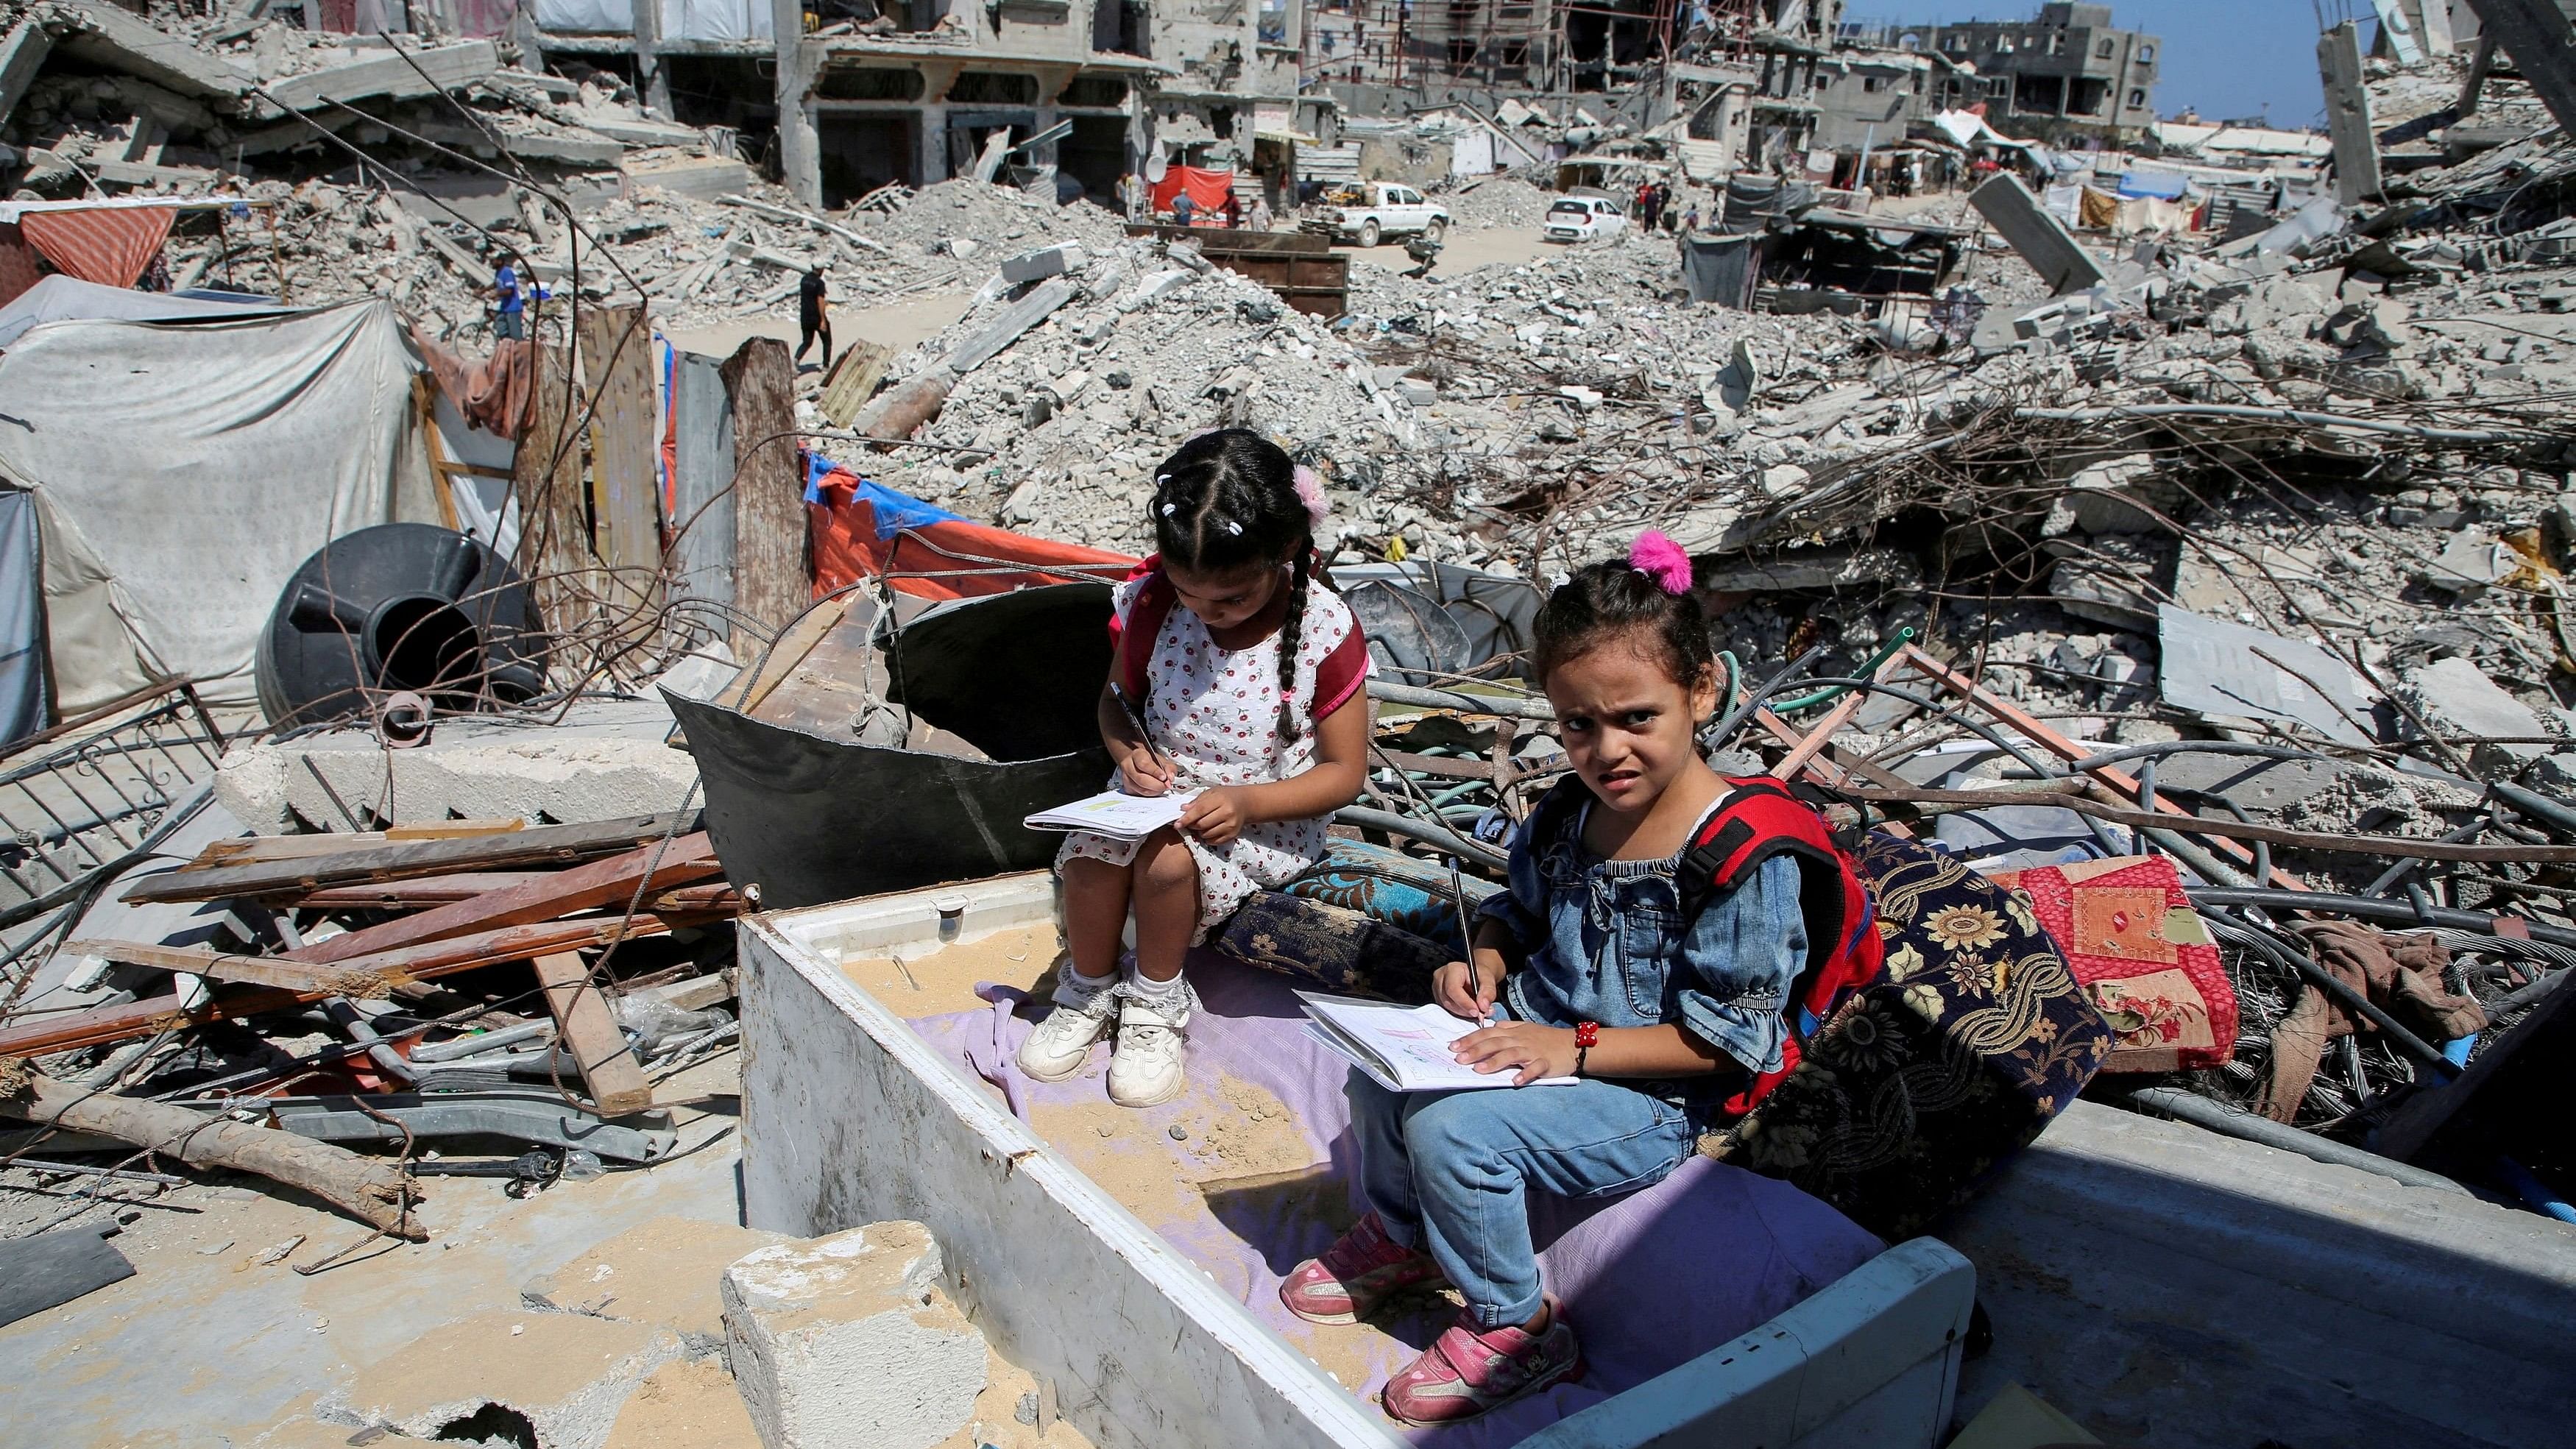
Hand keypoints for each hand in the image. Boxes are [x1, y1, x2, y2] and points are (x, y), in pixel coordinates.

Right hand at [1118, 747, 1172, 796]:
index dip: (1155, 772)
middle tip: (1166, 785)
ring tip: (1162, 786)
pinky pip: (1141, 795)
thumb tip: (1170, 778)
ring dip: (1155, 791)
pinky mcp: (1128, 789)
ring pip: (1141, 790)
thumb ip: (1169, 767)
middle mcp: (1128, 766)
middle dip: (1157, 785)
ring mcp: (1126, 779)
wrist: (1137, 762)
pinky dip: (1151, 794)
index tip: (1164, 777)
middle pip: (1141, 779)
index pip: (1144, 764)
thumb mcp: (1162, 759)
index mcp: (1137, 755)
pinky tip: (1155, 789)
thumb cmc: (1150, 760)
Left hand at [1178, 786, 1249, 847]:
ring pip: (1207, 834)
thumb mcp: (1212, 793)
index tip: (1177, 824)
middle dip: (1192, 825)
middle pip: (1202, 824)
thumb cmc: (1226, 796)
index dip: (1187, 818)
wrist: (1246, 803)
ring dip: (1199, 832)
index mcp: (1220, 799)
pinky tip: (1209, 830)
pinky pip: (1214, 841)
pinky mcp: (1233, 835)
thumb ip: (1197, 801)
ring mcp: (1231, 825)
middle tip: (1189, 823)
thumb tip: (1183, 809)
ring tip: (1201, 824)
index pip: (1200, 811)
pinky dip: (1207, 837)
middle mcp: (1227, 813)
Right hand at [1432, 952, 1501, 1021]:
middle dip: (1465, 1010)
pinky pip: (1447, 1010)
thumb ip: (1488, 991)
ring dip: (1463, 1013)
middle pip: (1448, 1001)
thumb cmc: (1479, 975)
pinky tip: (1468, 1009)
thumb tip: (1483, 1006)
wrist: (1475, 977)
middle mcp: (1440, 979)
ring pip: (1447, 1007)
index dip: (1464, 1002)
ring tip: (1476, 1010)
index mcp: (1451, 969)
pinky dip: (1459, 1013)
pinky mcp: (1438, 999)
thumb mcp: (1488, 979)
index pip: (1453, 989)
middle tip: (1480, 1013)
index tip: (1476, 1011)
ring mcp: (1437, 990)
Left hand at [1451, 1022, 1577, 1086]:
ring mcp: (1533, 1051)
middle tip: (1459, 1059)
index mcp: (1514, 1032)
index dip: (1470, 1039)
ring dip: (1495, 1062)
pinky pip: (1535, 1068)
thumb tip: (1488, 1028)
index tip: (1453, 1046)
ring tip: (1479, 1070)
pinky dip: (1525, 1074)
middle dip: (1476, 1051)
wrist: (1573, 1044)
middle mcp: (1520, 1040)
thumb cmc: (1546, 1038)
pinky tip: (1515, 1082)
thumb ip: (1506, 1028)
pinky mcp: (1546, 1063)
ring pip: (1511, 1054)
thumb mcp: (1525, 1028)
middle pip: (1495, 1043)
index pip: (1487, 1033)